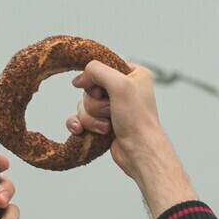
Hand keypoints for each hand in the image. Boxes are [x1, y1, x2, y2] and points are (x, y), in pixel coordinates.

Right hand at [65, 61, 162, 178]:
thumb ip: (97, 71)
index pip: (102, 67)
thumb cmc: (136, 119)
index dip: (95, 79)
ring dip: (91, 117)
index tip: (100, 91)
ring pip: (84, 104)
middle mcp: (123, 89)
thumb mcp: (120, 85)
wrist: (139, 151)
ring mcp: (112, 108)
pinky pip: (80, 118)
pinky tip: (80, 131)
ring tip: (106, 126)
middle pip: (90, 88)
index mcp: (133, 74)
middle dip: (95, 103)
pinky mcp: (103, 123)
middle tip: (111, 111)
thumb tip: (79, 79)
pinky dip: (79, 124)